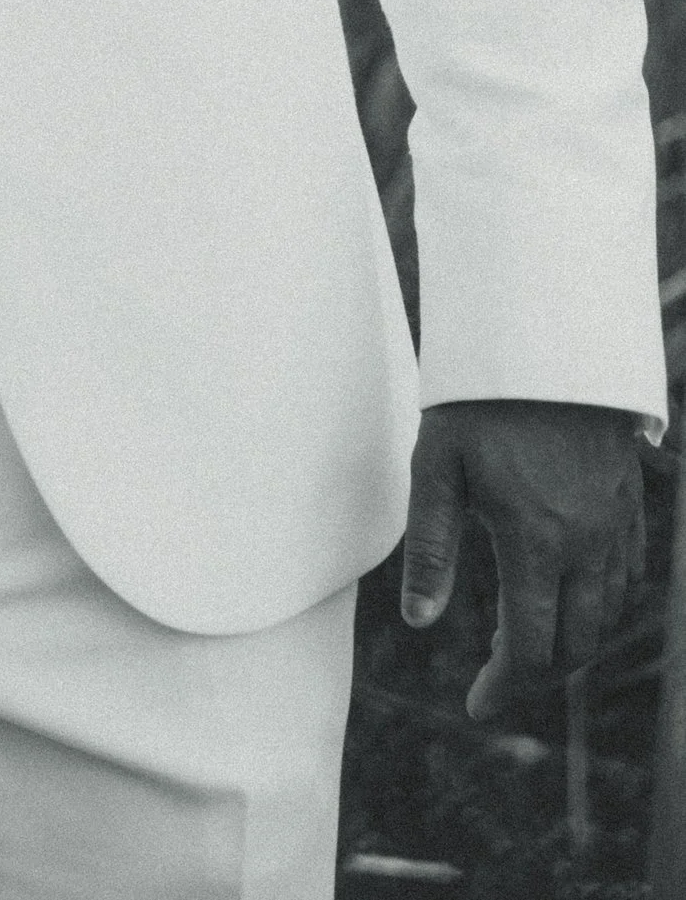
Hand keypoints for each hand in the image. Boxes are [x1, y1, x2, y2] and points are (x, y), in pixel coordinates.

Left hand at [401, 398, 644, 717]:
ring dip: (572, 644)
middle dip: (538, 675)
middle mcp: (587, 546)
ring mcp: (616, 526)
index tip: (478, 706)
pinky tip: (574, 601)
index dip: (505, 688)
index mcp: (535, 543)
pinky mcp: (631, 504)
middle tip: (499, 680)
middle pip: (576, 645)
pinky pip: (629, 578)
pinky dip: (604, 607)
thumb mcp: (437, 467)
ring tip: (529, 645)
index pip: (531, 649)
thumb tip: (418, 622)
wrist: (546, 342)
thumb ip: (431, 549)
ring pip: (608, 617)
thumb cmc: (478, 402)